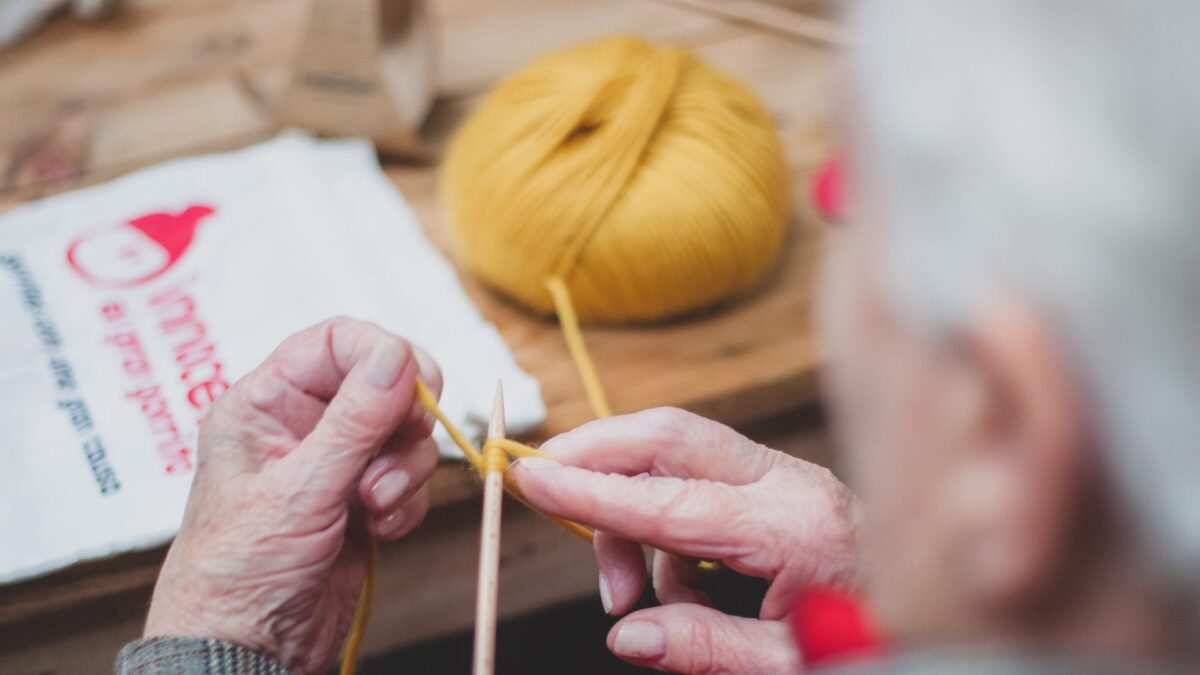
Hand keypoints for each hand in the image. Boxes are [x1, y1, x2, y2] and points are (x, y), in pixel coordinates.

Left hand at [145, 318, 441, 673]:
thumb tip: (396, 356)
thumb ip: (354, 420)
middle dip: (401, 420)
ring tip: (373, 507)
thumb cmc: (240, 571)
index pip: (336, 341)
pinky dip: (406, 504)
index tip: (415, 384)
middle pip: (382, 383)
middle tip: (399, 447)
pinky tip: (378, 531)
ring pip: (404, 434)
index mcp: (265, 404)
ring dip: (404, 471)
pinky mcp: (362, 502)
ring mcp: (335, 465)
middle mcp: (302, 426)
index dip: (382, 353)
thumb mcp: (300, 489)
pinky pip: (410, 479)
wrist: (247, 650)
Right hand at [511, 408, 860, 673]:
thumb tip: (627, 634)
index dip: (590, 491)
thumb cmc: (876, 639)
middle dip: (596, 451)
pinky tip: (675, 592)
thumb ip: (708, 649)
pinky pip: (696, 477)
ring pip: (678, 446)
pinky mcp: (779, 482)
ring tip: (626, 592)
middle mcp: (790, 483)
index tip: (529, 478)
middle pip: (671, 434)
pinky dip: (662, 524)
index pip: (670, 501)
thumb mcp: (792, 667)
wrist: (941, 617)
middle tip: (544, 485)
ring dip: (628, 504)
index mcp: (795, 530)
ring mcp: (786, 475)